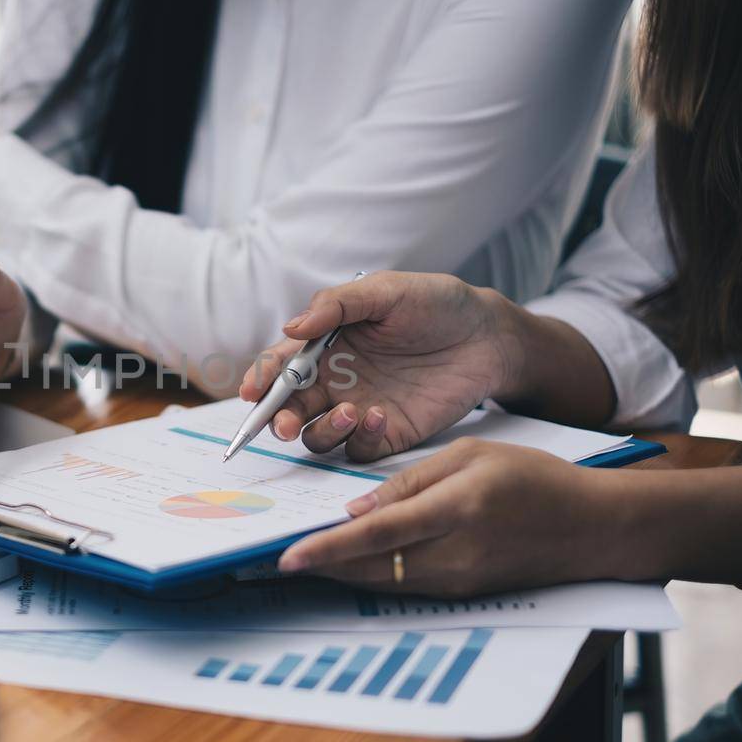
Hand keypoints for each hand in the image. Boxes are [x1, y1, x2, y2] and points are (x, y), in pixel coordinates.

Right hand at [238, 272, 519, 460]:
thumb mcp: (385, 291)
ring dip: (321, 431)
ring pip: (316, 436)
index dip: (260, 380)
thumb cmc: (435, 304)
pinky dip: (361, 439)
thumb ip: (336, 305)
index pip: (279, 367)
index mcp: (323, 346)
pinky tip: (381, 415)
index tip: (253, 392)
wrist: (488, 335)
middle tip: (282, 426)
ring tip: (349, 412)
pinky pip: (359, 450)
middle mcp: (333, 382)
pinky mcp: (388, 434)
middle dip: (277, 420)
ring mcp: (358, 410)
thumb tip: (290, 328)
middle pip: (288, 409)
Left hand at [279, 439, 623, 595]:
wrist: (593, 527)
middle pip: (370, 568)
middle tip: (273, 558)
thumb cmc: (534, 478)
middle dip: (320, 566)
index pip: (377, 534)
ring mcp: (461, 580)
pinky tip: (348, 564)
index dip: (327, 548)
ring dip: (340, 574)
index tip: (286, 555)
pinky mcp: (465, 593)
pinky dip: (372, 577)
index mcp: (456, 509)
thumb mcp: (472, 455)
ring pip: (383, 583)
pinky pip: (406, 587)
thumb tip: (357, 511)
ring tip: (301, 559)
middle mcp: (455, 553)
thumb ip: (411, 481)